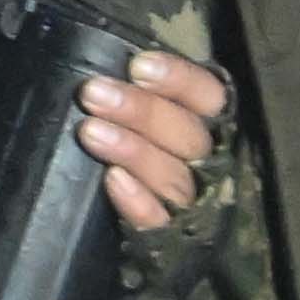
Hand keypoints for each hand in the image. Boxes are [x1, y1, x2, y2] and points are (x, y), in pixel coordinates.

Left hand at [71, 50, 226, 233]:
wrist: (138, 231)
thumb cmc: (131, 143)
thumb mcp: (139, 114)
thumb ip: (134, 95)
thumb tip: (98, 69)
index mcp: (206, 123)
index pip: (208, 96)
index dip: (180, 80)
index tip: (139, 66)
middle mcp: (208, 160)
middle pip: (189, 135)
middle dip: (142, 111)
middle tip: (94, 93)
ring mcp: (191, 200)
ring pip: (173, 174)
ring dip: (132, 150)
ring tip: (90, 132)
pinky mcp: (169, 233)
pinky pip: (158, 219)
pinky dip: (137, 200)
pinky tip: (112, 180)